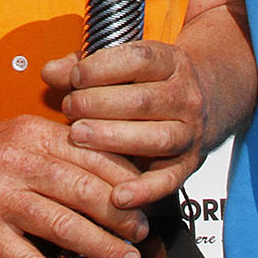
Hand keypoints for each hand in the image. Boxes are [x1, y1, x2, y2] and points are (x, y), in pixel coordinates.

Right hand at [0, 115, 149, 257]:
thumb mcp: (20, 135)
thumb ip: (60, 151)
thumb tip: (113, 178)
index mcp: (34, 134)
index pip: (94, 155)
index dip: (127, 180)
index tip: (146, 198)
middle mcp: (19, 163)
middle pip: (86, 190)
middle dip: (122, 215)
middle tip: (141, 233)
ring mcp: (0, 199)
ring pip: (64, 225)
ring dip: (102, 247)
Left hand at [44, 39, 209, 211]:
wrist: (206, 100)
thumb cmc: (150, 83)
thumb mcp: (124, 64)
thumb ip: (85, 67)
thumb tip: (51, 71)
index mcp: (170, 63)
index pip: (139, 60)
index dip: (102, 68)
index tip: (75, 77)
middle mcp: (184, 97)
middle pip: (143, 101)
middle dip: (98, 105)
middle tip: (70, 109)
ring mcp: (189, 132)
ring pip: (156, 138)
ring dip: (112, 139)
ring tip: (79, 137)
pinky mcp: (187, 165)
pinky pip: (169, 181)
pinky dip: (143, 191)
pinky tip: (117, 196)